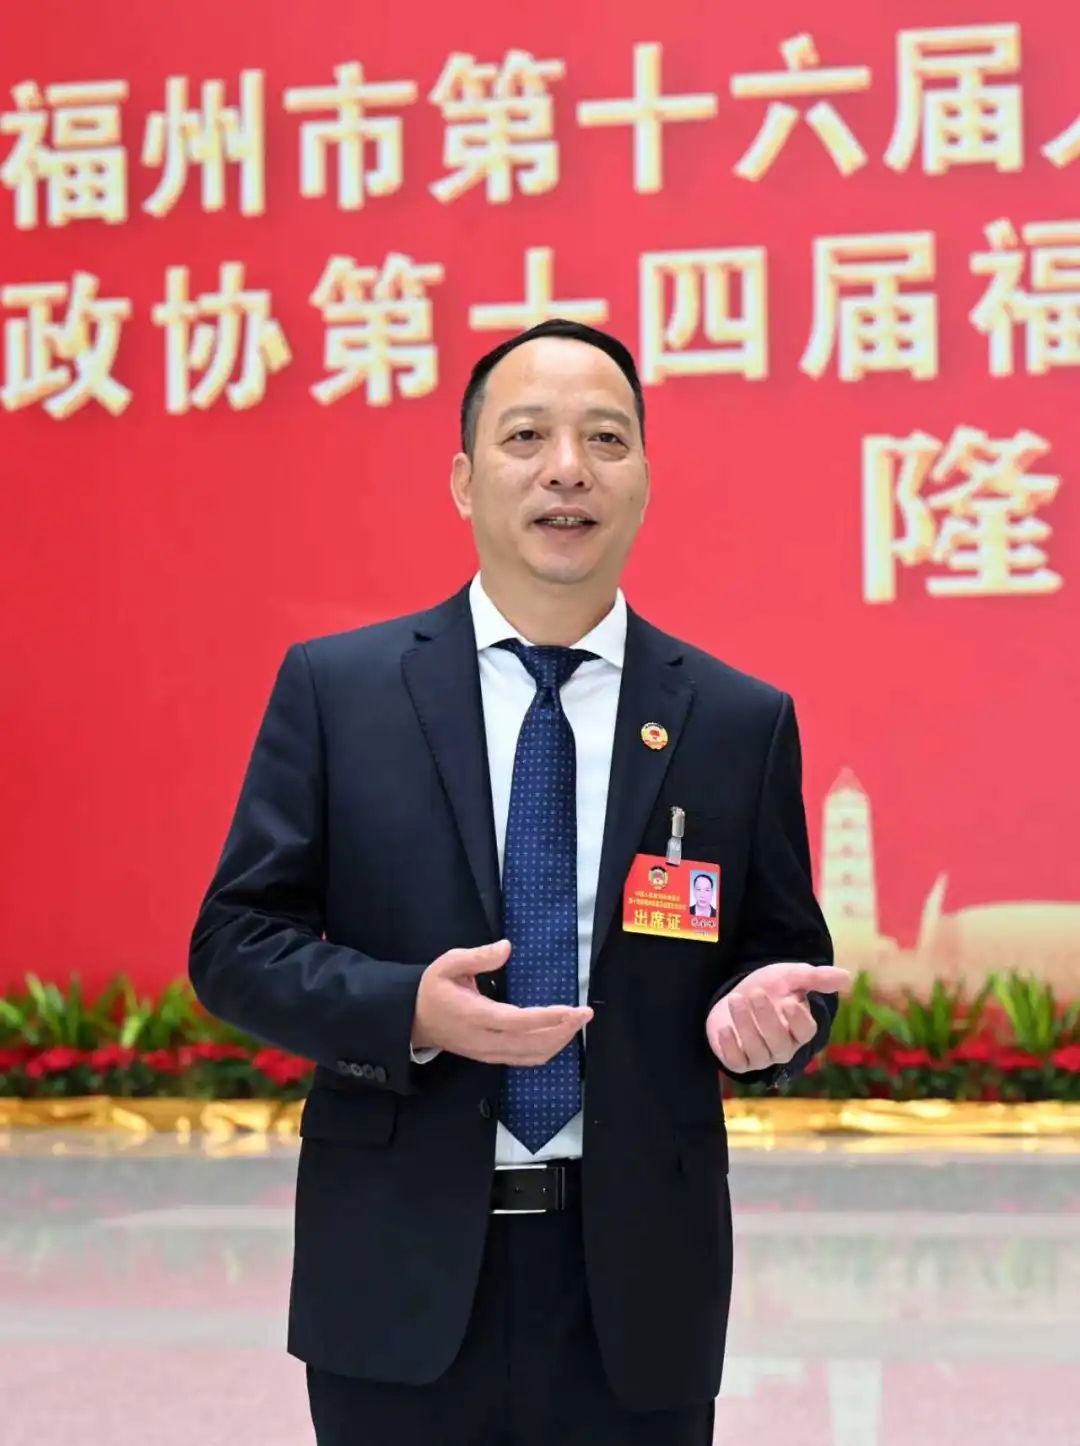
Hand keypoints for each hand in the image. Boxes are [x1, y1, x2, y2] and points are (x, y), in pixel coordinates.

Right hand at [411, 940, 592, 1064]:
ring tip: (577, 1023)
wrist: (413, 1020)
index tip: (571, 1009)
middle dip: (562, 1030)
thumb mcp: (447, 964)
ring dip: (558, 1041)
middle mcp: (484, 1040)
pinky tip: (559, 1037)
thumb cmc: (432, 989)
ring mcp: (488, 1053)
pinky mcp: (491, 1058)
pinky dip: (546, 1050)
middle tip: (585, 1013)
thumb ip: (477, 956)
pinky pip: (524, 1059)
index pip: (516, 1022)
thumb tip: (506, 947)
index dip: (546, 1018)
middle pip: (531, 1043)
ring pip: (531, 1055)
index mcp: (474, 1015)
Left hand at [706, 962, 851, 1073]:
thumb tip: (847, 978)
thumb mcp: (791, 976)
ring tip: (736, 999)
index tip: (789, 1001)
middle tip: (756, 994)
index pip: (805, 1032)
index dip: (798, 1019)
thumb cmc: (771, 988)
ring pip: (757, 1050)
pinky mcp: (739, 1061)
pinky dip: (729, 1047)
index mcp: (800, 1030)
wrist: (740, 994)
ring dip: (745, 1024)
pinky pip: (736, 1062)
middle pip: (779, 1042)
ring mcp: (761, 1057)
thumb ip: (816, 977)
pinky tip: (724, 1028)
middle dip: (766, 1018)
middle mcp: (784, 1048)